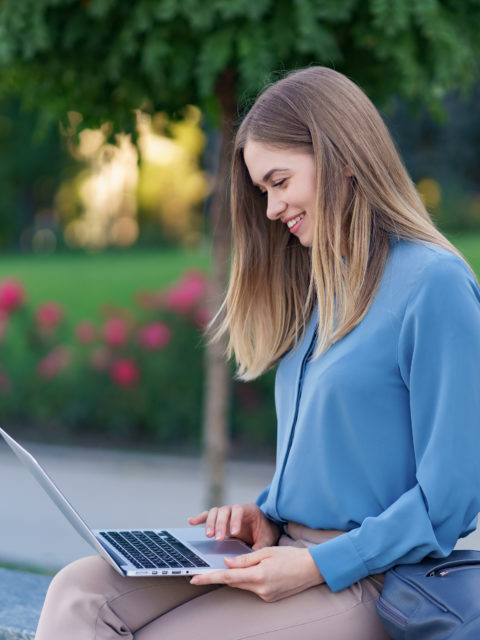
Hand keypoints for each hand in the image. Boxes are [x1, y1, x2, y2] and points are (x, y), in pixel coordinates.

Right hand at [188, 502, 279, 549]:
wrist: (263, 528)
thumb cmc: (265, 532)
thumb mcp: (268, 538)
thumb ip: (262, 544)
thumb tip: (254, 553)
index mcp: (249, 510)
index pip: (239, 510)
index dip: (235, 520)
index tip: (234, 532)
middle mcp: (235, 509)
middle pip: (224, 510)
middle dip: (220, 524)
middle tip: (218, 538)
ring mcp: (226, 514)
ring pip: (215, 512)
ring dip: (210, 523)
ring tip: (208, 535)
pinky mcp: (219, 520)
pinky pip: (208, 516)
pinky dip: (200, 518)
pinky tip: (191, 521)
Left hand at [190, 545, 324, 601]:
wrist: (311, 569)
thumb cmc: (290, 556)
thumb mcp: (266, 551)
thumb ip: (245, 558)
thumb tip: (227, 562)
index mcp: (258, 575)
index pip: (228, 577)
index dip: (210, 577)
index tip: (194, 578)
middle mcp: (260, 589)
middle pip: (233, 582)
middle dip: (219, 577)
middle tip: (202, 573)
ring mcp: (265, 596)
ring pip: (242, 585)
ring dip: (234, 577)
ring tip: (225, 569)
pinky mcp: (269, 598)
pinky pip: (252, 588)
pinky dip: (246, 580)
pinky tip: (247, 573)